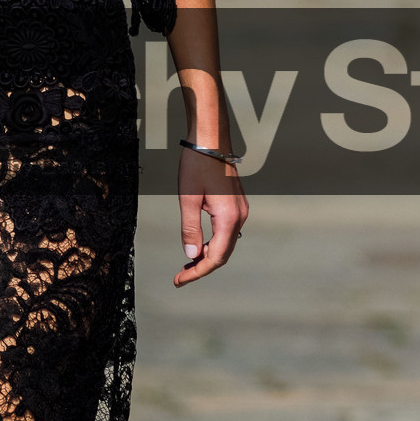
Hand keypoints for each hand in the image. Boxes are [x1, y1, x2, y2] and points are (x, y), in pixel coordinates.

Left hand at [174, 144, 246, 287]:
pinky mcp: (236, 205)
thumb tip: (191, 256)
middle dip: (201, 267)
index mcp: (228, 218)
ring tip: (187, 264)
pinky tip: (198, 245)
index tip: (179, 280)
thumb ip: (190, 229)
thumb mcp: (188, 199)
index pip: (215, 257)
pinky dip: (212, 242)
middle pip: (222, 254)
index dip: (198, 272)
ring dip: (207, 255)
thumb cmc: (197, 165)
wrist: (210, 140)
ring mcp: (240, 210)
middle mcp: (239, 216)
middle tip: (180, 276)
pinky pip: (226, 232)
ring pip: (225, 243)